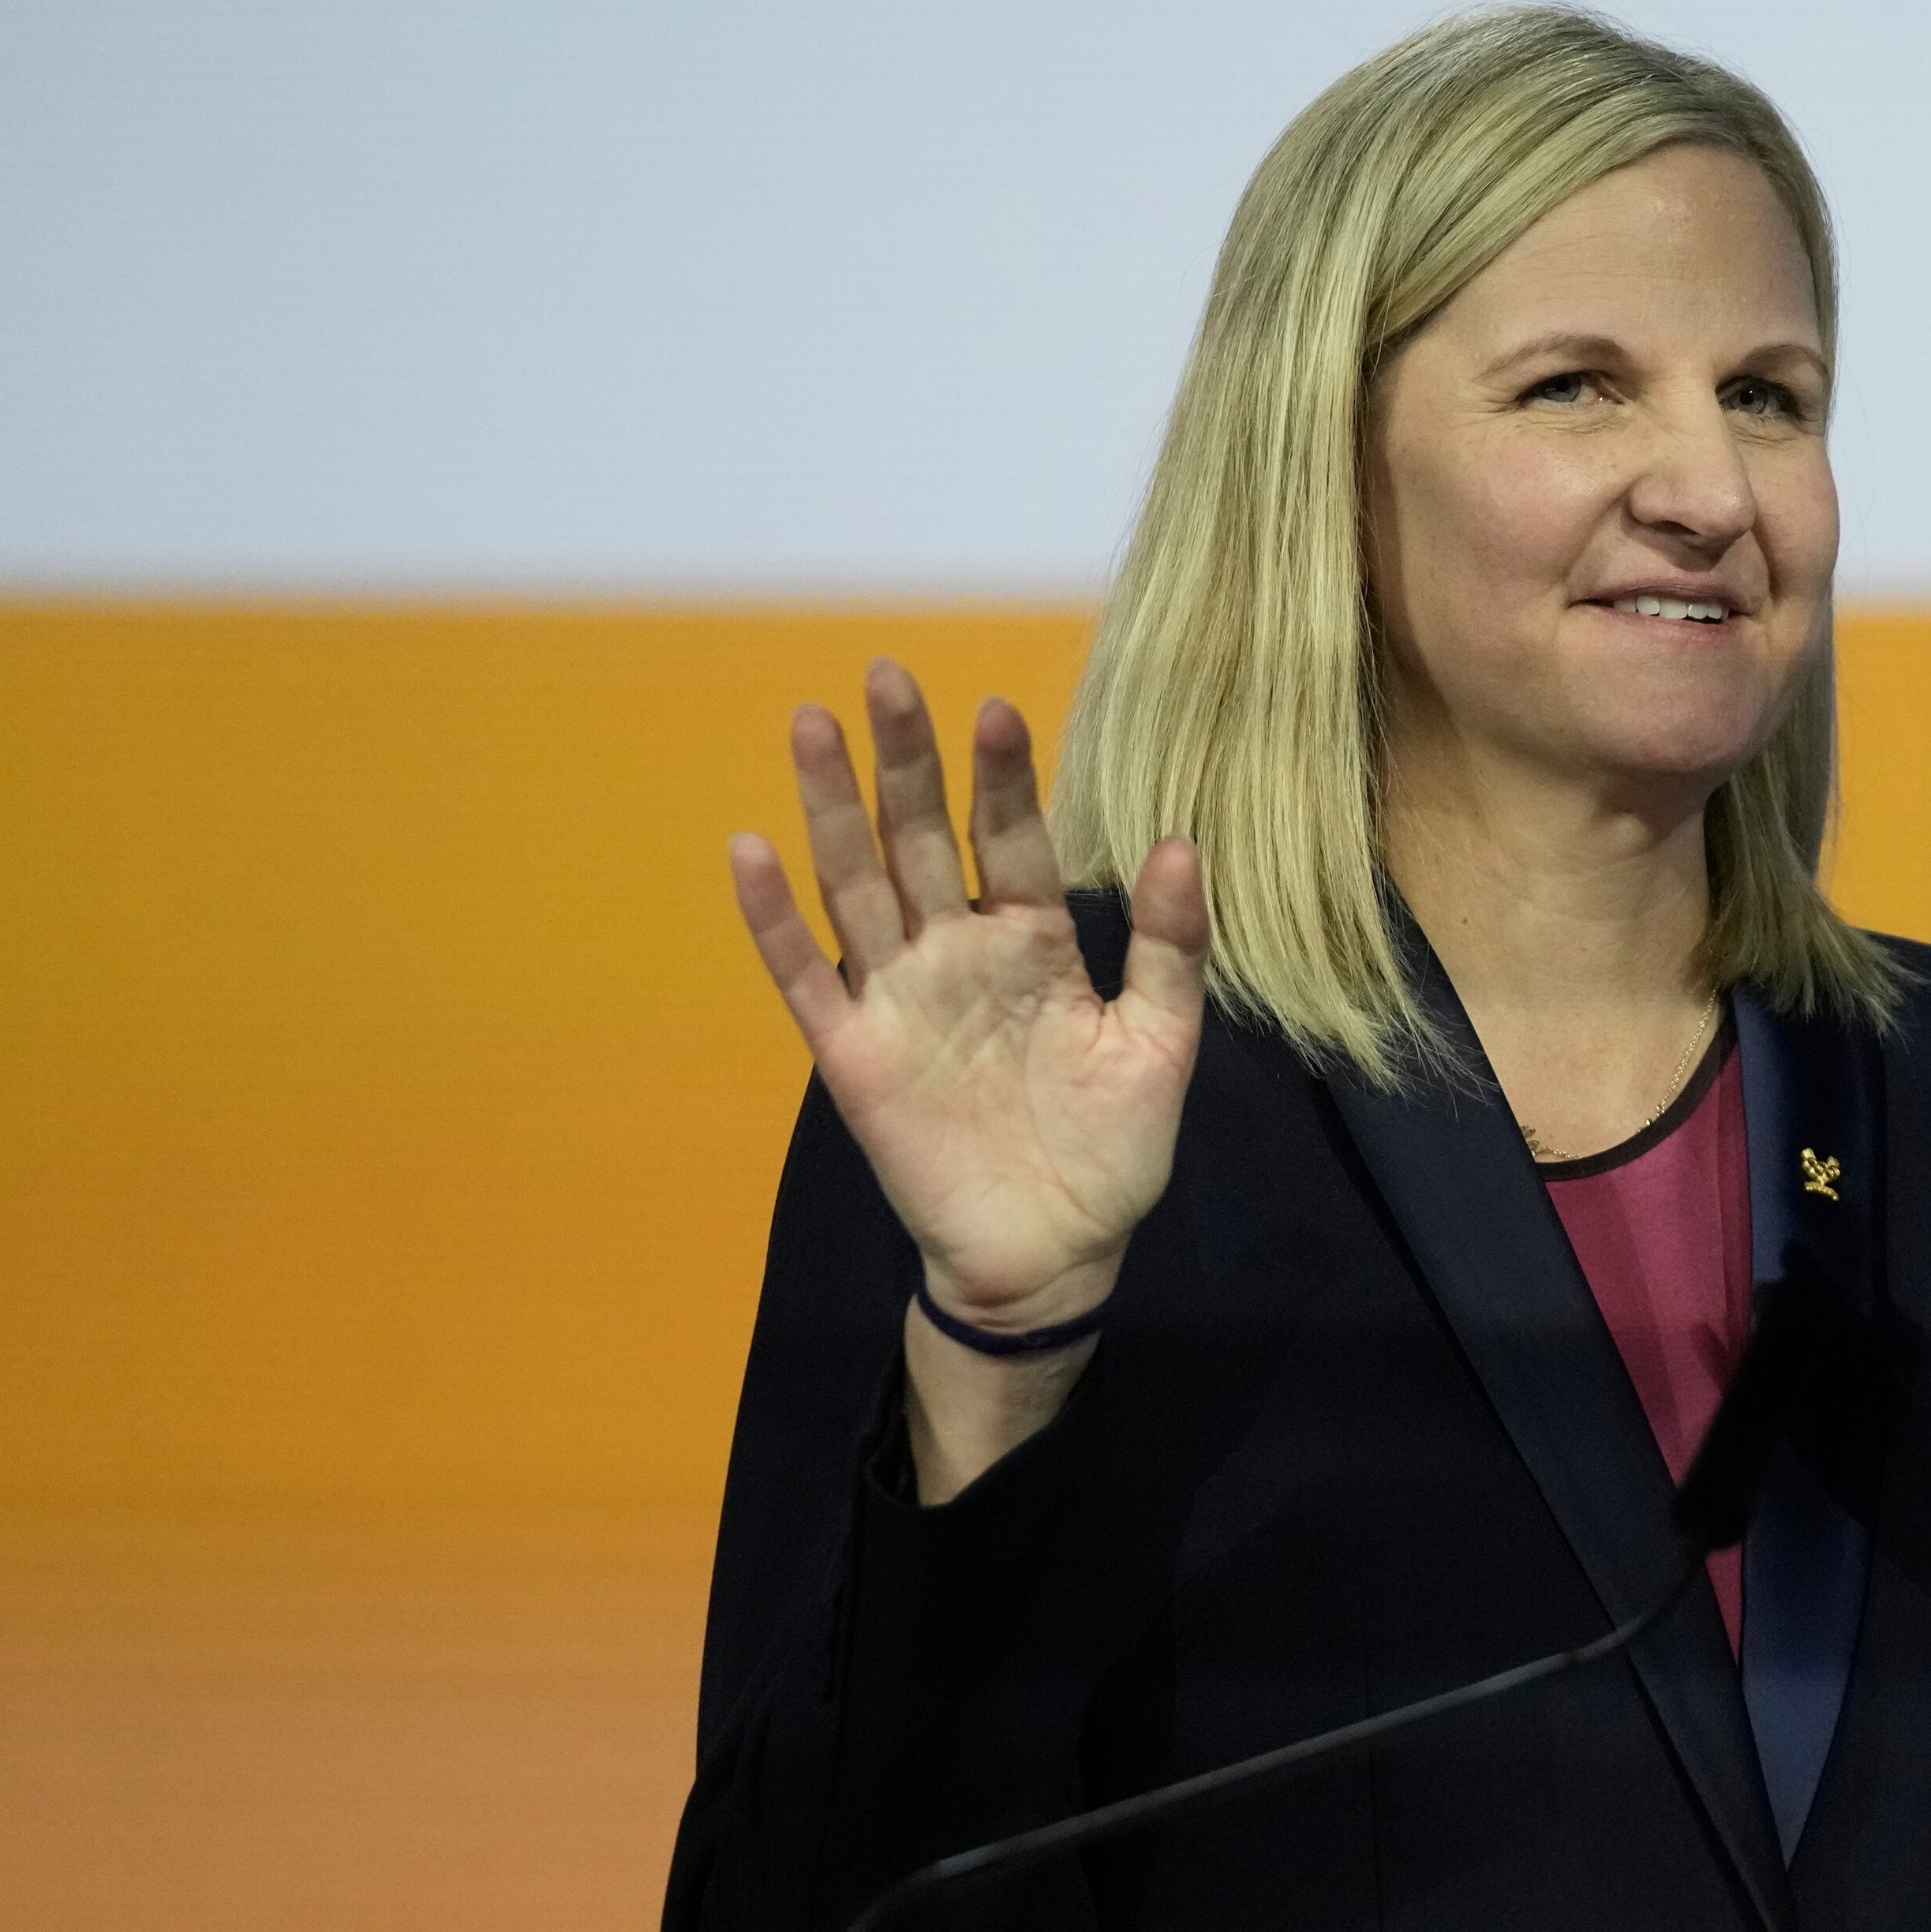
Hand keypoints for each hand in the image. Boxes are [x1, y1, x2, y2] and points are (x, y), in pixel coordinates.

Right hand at [730, 661, 1209, 1332]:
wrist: (1055, 1255)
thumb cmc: (1112, 1151)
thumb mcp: (1160, 1046)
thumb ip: (1171, 949)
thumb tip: (1180, 844)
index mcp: (1036, 944)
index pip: (1012, 842)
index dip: (1001, 780)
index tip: (995, 709)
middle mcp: (959, 955)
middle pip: (922, 841)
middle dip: (905, 762)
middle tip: (887, 675)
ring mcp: (901, 1000)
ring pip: (857, 885)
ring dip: (832, 809)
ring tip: (814, 725)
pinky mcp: (855, 1056)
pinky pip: (806, 978)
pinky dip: (775, 919)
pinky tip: (750, 849)